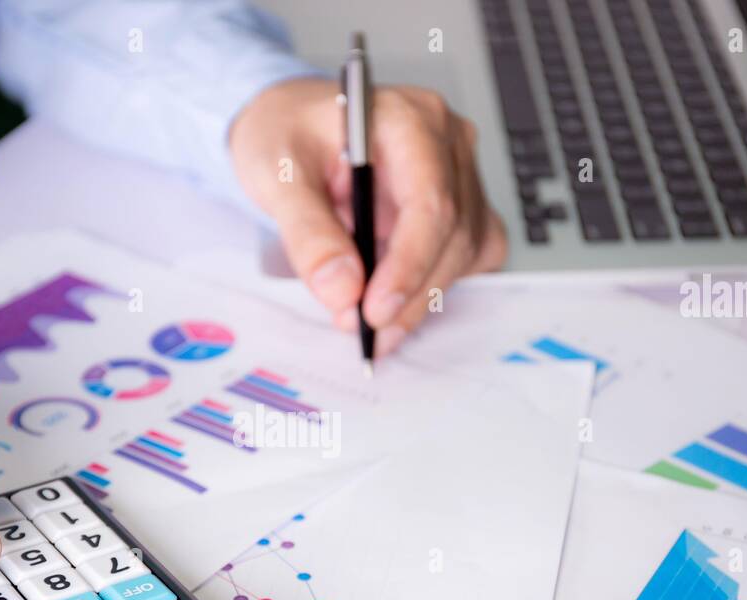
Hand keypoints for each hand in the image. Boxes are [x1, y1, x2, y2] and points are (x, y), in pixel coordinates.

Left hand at [230, 76, 506, 354]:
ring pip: (466, 251)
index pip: (430, 201)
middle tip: (367, 333)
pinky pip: (469, 254)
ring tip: (374, 325)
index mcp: (407, 119)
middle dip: (410, 294)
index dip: (408, 265)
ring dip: (422, 298)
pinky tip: (397, 299)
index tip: (375, 311)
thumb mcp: (277, 176)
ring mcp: (460, 173)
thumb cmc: (287, 135)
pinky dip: (435, 284)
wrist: (293, 129)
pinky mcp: (463, 203)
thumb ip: (309, 234)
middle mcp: (446, 141)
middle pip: (454, 234)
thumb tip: (343, 290)